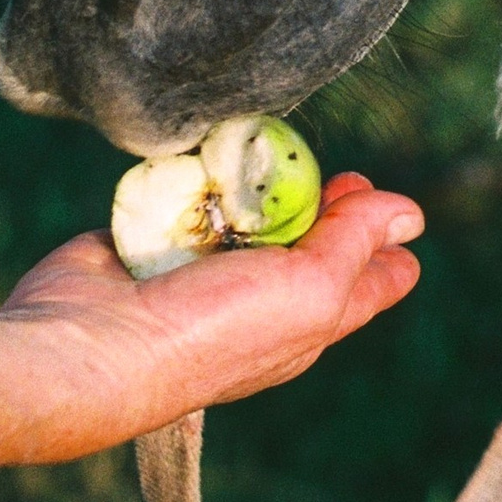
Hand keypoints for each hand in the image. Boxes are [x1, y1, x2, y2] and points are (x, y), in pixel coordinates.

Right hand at [4, 171, 423, 429]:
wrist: (89, 346)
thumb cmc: (208, 330)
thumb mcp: (308, 290)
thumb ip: (357, 246)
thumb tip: (412, 217)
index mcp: (309, 320)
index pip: (370, 279)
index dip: (383, 235)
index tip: (374, 196)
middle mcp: (264, 300)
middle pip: (316, 237)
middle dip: (328, 196)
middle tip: (327, 168)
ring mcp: (209, 273)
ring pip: (255, 215)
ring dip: (262, 182)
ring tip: (268, 155)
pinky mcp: (159, 244)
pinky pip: (195, 199)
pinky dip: (203, 178)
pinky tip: (211, 158)